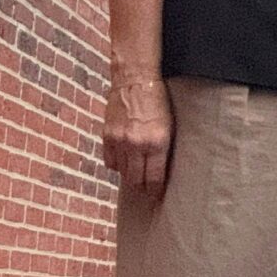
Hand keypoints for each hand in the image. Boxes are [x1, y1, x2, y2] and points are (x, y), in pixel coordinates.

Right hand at [102, 72, 174, 198]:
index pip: (154, 178)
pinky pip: (109, 161)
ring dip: (129, 174)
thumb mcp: (169, 126)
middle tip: (147, 189)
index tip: (157, 197)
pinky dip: (116, 164)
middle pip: (136, 180)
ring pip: (122, 172)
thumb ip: (162, 150)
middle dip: (142, 187)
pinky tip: (124, 160)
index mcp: (157, 143)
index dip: (156, 191)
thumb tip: (159, 171)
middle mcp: (136, 145)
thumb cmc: (159, 101)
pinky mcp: (107, 136)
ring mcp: (119, 141)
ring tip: (136, 173)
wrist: (135, 80)